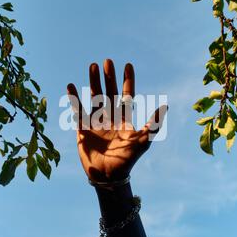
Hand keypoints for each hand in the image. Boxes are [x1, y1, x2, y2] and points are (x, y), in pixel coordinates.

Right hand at [67, 59, 166, 181]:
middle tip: (107, 61)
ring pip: (94, 97)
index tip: (128, 65)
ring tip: (92, 66)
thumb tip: (166, 105)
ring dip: (93, 82)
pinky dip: (74, 98)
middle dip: (109, 77)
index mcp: (124, 119)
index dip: (127, 80)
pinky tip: (71, 85)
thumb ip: (153, 124)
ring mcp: (96, 121)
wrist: (108, 175)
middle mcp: (110, 117)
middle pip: (109, 92)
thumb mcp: (143, 141)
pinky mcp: (82, 128)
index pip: (126, 95)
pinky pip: (78, 110)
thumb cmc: (127, 159)